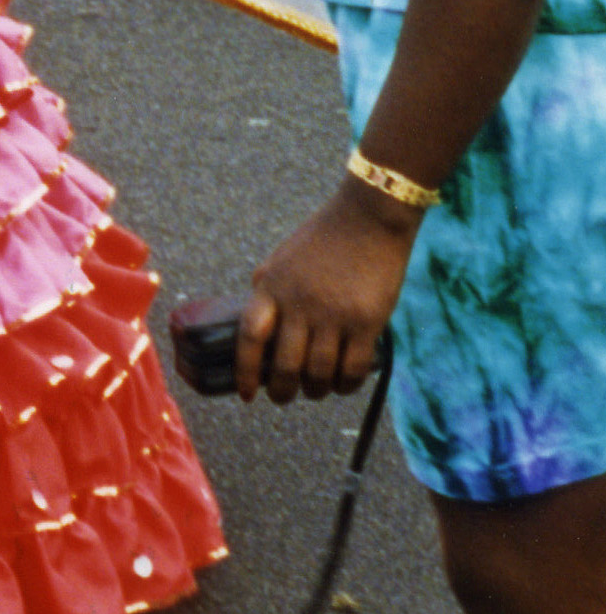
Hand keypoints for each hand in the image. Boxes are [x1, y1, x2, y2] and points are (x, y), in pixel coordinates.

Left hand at [235, 182, 414, 403]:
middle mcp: (299, 303)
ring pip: (319, 374)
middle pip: (285, 366)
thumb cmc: (324, 238)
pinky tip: (342, 384)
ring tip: (315, 389)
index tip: (247, 395)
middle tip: (284, 396)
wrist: (369, 217)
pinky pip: (353, 369)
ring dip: (315, 391)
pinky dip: (346, 385)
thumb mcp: (282, 258)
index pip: (250, 337)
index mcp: (272, 286)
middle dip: (282, 391)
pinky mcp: (366, 322)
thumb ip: (267, 289)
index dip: (245, 372)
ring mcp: (334, 314)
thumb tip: (256, 328)